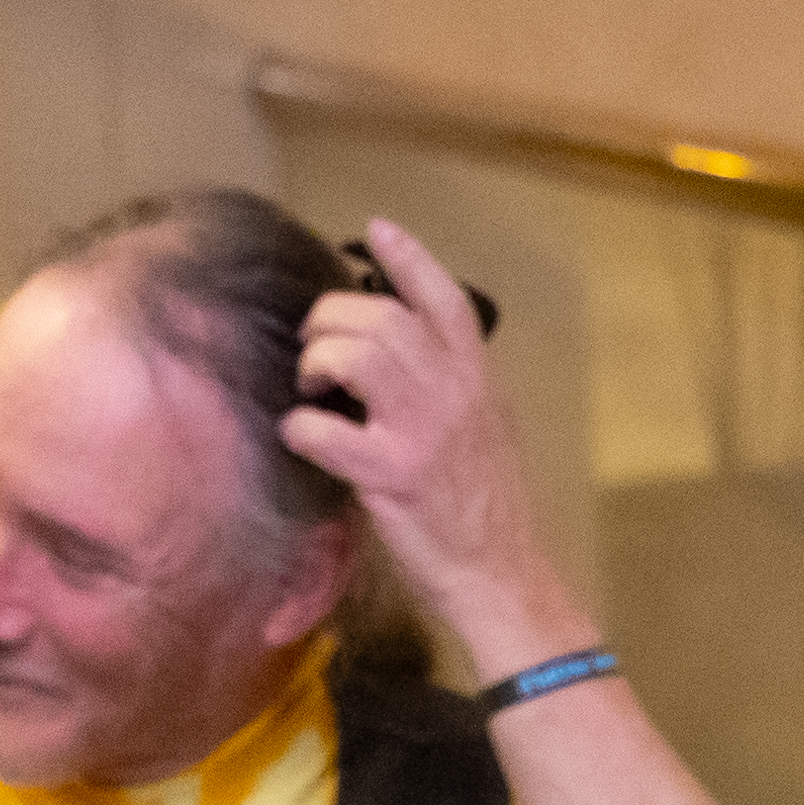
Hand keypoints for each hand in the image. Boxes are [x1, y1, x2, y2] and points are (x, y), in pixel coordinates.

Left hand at [279, 218, 581, 676]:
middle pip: (381, 317)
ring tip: (312, 390)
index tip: (375, 230)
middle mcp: (454, 393)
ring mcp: (423, 432)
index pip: (445, 299)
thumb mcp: (487, 426)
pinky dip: (301, 428)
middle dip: (332, 322)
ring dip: (317, 365)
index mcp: (478, 379)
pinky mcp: (391, 475)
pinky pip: (323, 431)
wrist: (502, 574)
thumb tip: (398, 349)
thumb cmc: (487, 507)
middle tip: (315, 352)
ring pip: (355, 355)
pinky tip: (304, 438)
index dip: (408, 258)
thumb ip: (451, 383)